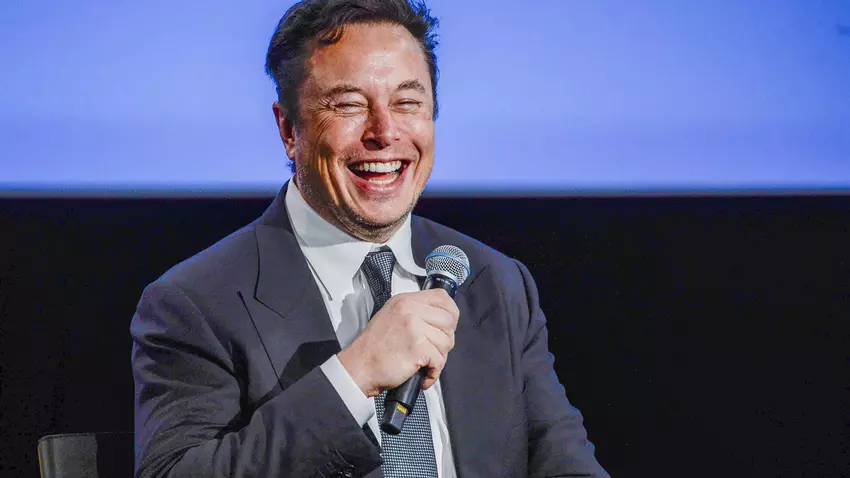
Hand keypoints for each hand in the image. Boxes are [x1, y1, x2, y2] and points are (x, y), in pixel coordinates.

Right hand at [337, 288, 459, 396]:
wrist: (359, 367)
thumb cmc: (375, 348)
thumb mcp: (392, 316)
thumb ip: (415, 313)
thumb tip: (442, 320)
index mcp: (406, 300)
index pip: (442, 297)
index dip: (451, 313)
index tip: (447, 327)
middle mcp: (411, 309)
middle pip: (449, 320)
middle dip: (446, 339)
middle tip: (434, 351)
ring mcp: (415, 327)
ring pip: (447, 341)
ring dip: (440, 357)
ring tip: (425, 364)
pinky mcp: (418, 347)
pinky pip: (439, 360)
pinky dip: (434, 372)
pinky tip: (423, 375)